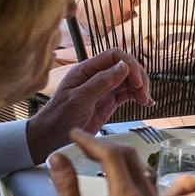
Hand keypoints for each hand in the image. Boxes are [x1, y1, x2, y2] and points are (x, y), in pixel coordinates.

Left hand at [27, 50, 151, 162]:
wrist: (49, 139)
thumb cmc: (57, 119)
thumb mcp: (78, 100)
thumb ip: (100, 83)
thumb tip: (123, 67)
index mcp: (86, 70)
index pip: (114, 56)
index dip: (129, 65)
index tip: (137, 81)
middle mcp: (96, 77)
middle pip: (125, 67)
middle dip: (138, 77)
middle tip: (143, 93)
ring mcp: (103, 89)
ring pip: (129, 80)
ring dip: (141, 88)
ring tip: (145, 100)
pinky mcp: (108, 102)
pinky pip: (127, 94)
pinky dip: (138, 96)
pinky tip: (145, 102)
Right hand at [49, 131, 160, 195]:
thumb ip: (66, 187)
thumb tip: (57, 157)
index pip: (111, 155)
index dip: (90, 141)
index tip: (74, 135)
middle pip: (128, 155)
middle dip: (104, 145)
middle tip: (83, 143)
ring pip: (139, 167)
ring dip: (118, 158)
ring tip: (95, 157)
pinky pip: (146, 182)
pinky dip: (129, 172)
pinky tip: (114, 177)